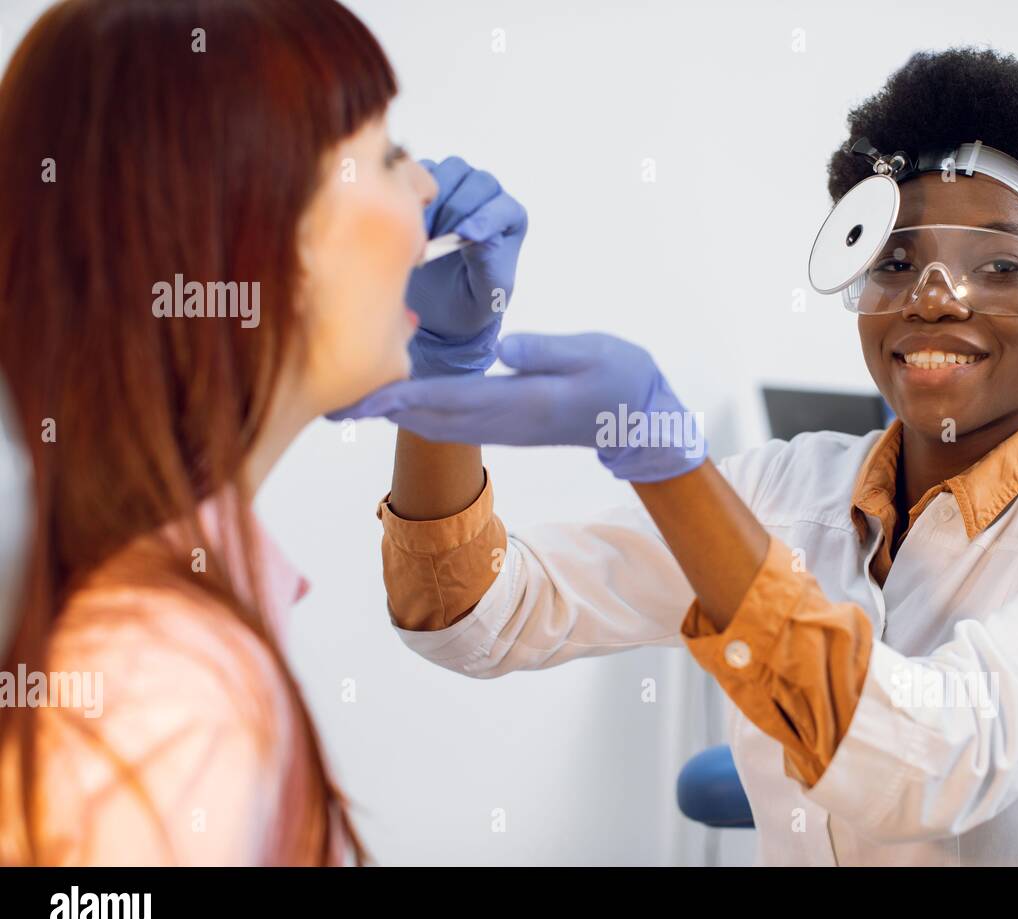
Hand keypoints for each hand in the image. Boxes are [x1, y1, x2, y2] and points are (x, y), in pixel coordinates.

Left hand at [331, 332, 707, 482]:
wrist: (644, 421)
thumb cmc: (625, 379)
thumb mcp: (595, 354)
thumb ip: (549, 351)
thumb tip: (504, 348)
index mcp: (527, 402)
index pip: (454, 398)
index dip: (405, 396)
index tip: (363, 394)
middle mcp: (508, 421)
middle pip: (433, 417)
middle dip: (383, 409)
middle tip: (330, 401)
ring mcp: (507, 427)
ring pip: (439, 423)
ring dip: (394, 413)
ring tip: (351, 402)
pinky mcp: (508, 424)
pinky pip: (454, 421)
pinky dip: (419, 413)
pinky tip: (396, 402)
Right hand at [407, 157, 527, 376]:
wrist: (440, 304)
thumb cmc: (471, 298)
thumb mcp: (487, 292)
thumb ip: (489, 263)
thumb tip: (482, 236)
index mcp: (509, 220)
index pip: (503, 207)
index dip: (485, 219)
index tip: (465, 237)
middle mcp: (487, 197)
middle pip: (476, 182)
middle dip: (456, 209)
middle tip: (439, 238)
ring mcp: (458, 187)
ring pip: (450, 170)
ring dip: (434, 199)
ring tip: (424, 233)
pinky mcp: (428, 185)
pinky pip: (422, 171)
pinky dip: (413, 190)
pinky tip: (409, 221)